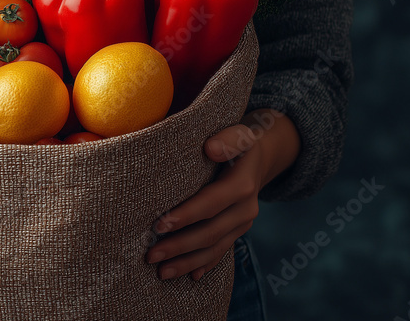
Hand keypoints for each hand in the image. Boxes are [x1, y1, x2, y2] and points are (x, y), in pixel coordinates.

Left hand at [144, 109, 298, 280]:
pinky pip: (221, 251)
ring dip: (188, 262)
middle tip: (150, 255)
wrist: (259, 156)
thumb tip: (210, 148)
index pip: (211, 203)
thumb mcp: (238, 133)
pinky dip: (205, 265)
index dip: (186, 216)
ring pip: (215, 247)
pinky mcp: (237, 230)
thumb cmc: (237, 141)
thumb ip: (227, 140)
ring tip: (162, 273)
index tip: (159, 225)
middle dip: (180, 246)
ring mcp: (243, 223)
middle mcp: (246, 208)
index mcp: (242, 184)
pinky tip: (190, 277)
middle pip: (210, 232)